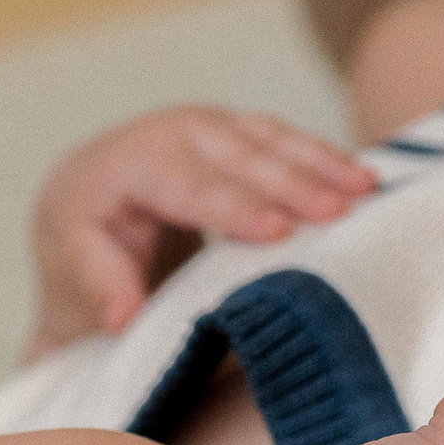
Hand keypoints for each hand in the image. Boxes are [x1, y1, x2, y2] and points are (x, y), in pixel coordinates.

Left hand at [27, 107, 375, 359]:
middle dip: (292, 182)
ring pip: (269, 138)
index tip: (277, 231)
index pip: (188, 186)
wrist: (86, 196)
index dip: (234, 208)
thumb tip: (123, 318)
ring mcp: (209, 125)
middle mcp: (171, 131)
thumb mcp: (78, 265)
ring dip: (321, 162)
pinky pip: (283, 139)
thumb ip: (101, 285)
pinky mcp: (236, 130)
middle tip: (339, 211)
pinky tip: (362, 178)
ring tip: (366, 190)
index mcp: (127, 164)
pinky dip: (323, 157)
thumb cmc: (86, 241)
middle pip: (238, 156)